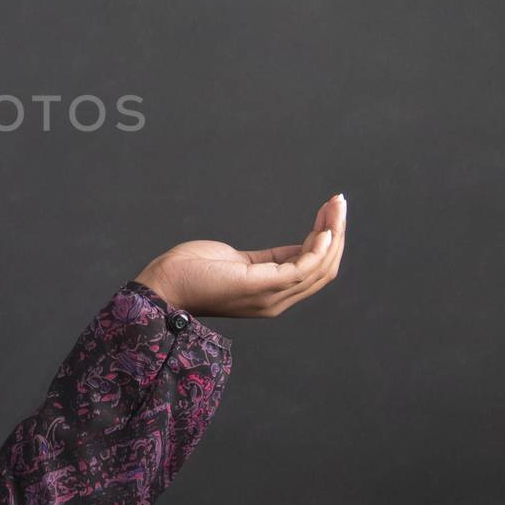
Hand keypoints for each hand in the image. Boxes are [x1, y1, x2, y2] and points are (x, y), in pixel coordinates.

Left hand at [132, 193, 346, 318]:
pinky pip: (303, 267)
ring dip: (332, 233)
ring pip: (319, 266)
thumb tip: (297, 249)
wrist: (164, 285)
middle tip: (340, 203)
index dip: (328, 242)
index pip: (313, 271)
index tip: (331, 213)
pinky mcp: (262, 286)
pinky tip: (324, 227)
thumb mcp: (240, 262)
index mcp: (272, 295)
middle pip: (323, 269)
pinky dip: (319, 246)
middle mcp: (277, 301)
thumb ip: (270, 260)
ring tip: (336, 206)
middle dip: (337, 234)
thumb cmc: (194, 272)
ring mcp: (271, 297)